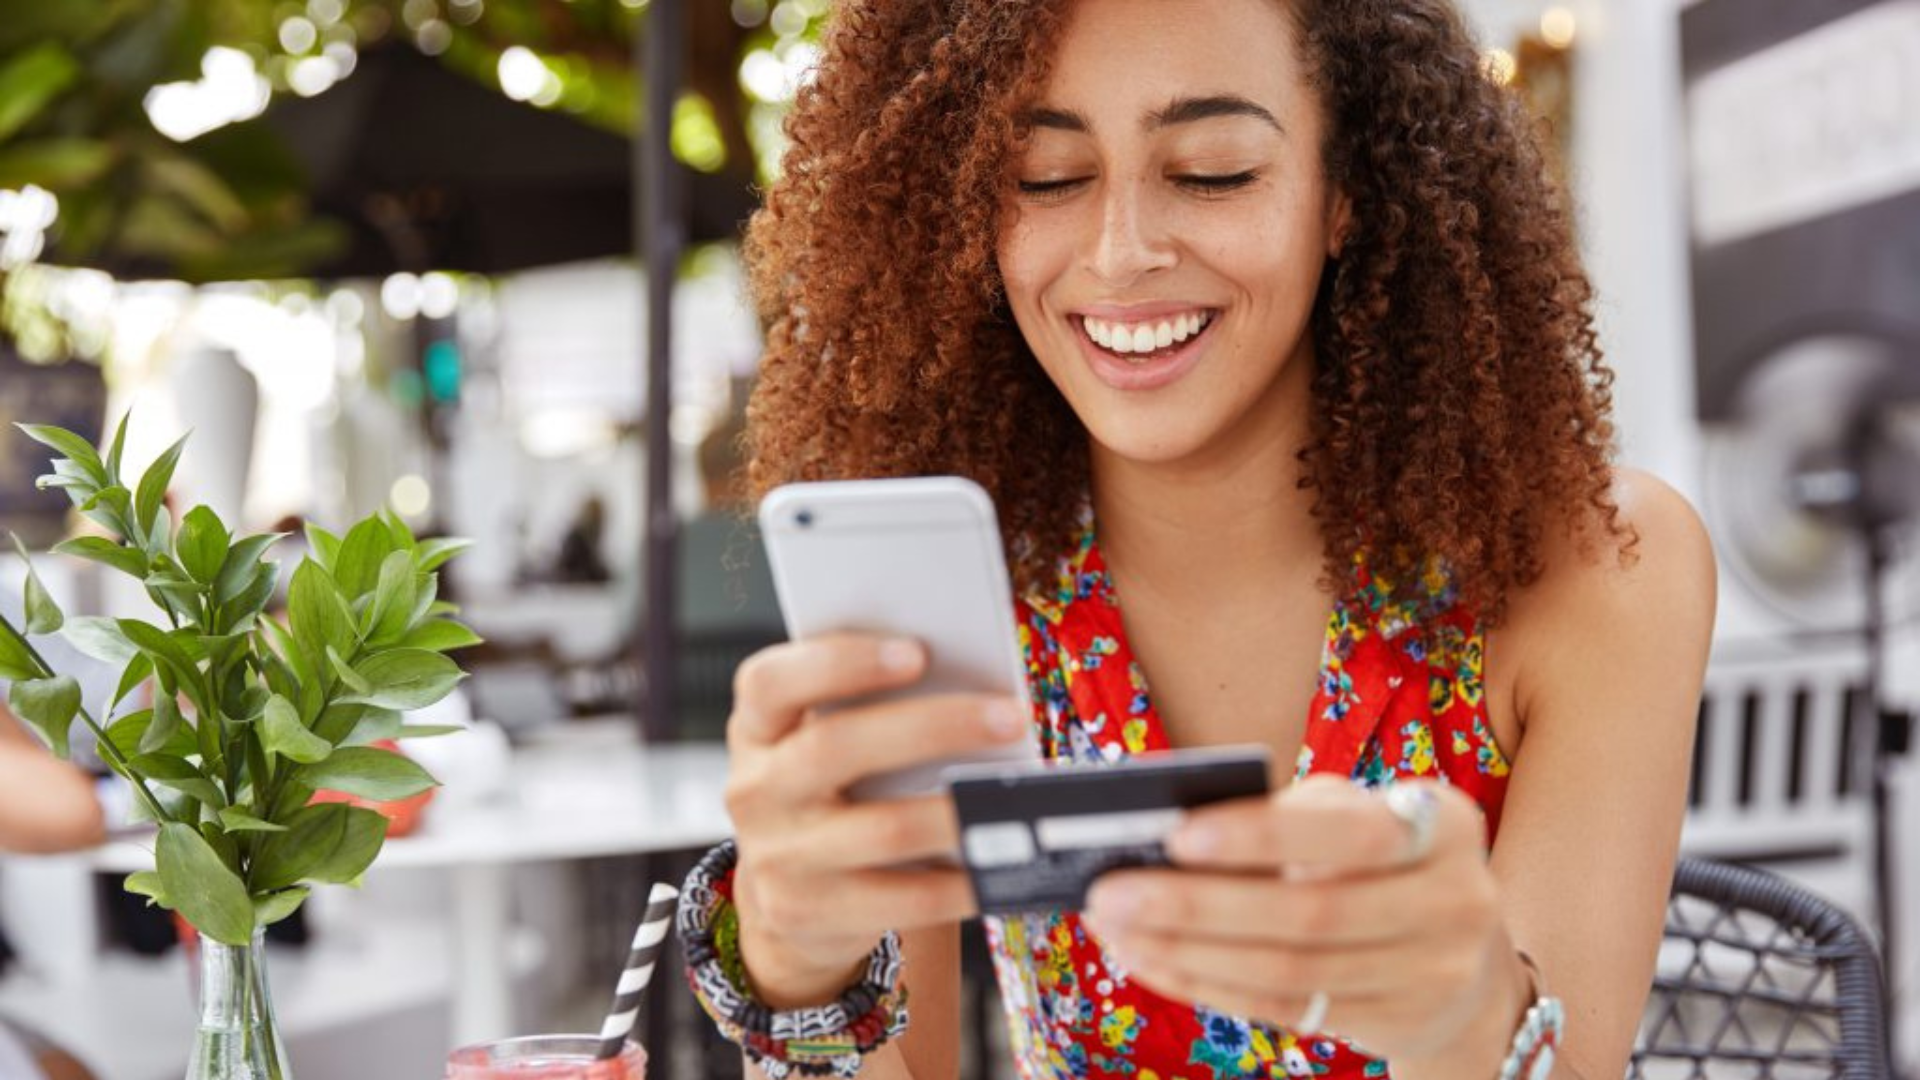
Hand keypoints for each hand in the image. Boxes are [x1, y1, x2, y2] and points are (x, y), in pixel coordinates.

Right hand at [723, 633, 1028, 1006]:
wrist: (790, 898)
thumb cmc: (831, 792)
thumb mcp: (823, 742)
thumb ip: (872, 709)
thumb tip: (973, 690)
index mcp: (758, 729)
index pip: (771, 683)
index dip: (840, 663)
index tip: (917, 652)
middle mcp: (756, 790)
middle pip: (836, 747)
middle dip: (933, 727)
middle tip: (1008, 717)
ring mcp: (777, 857)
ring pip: (881, 829)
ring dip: (957, 811)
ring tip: (1012, 796)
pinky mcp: (810, 913)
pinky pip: (901, 900)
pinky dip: (958, 882)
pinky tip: (996, 864)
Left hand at [1083, 776, 1527, 1066]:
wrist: (1464, 958)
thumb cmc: (1378, 857)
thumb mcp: (1358, 817)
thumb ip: (1290, 816)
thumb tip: (1168, 837)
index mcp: (1445, 824)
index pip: (1349, 831)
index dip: (1263, 835)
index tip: (1178, 833)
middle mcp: (1455, 901)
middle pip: (1310, 915)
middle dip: (1198, 904)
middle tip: (1110, 891)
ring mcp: (1433, 974)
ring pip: (1289, 971)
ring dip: (1187, 951)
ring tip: (1115, 928)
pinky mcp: (1397, 1025)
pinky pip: (1286, 1008)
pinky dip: (1208, 983)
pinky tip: (1153, 959)